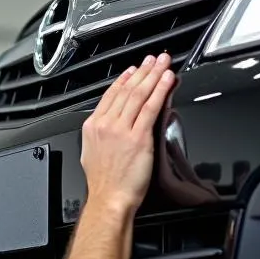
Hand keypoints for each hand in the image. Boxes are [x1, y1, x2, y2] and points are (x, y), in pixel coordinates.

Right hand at [80, 52, 176, 213]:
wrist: (109, 199)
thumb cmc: (104, 184)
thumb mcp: (92, 153)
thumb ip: (102, 135)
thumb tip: (112, 125)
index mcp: (93, 126)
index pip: (111, 95)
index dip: (124, 79)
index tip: (134, 70)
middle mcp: (106, 124)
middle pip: (127, 90)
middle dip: (143, 71)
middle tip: (154, 59)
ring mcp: (122, 130)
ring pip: (139, 95)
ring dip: (153, 75)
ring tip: (163, 64)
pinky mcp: (138, 138)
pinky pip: (151, 108)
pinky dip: (160, 90)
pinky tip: (167, 80)